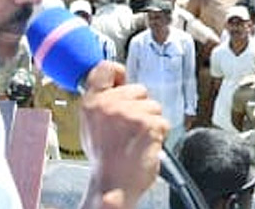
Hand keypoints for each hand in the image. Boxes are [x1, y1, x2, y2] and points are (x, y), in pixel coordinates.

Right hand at [80, 61, 168, 208]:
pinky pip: (162, 122)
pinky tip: (145, 145)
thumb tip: (117, 85)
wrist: (112, 186)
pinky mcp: (148, 124)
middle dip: (140, 106)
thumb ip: (102, 103)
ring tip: (136, 139)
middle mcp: (110, 104)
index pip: (105, 68)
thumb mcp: (91, 126)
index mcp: (92, 103)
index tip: (122, 79)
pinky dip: (159, 134)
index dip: (118, 72)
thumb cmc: (105, 160)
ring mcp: (130, 113)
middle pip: (138, 88)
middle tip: (129, 129)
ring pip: (153, 106)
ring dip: (150, 121)